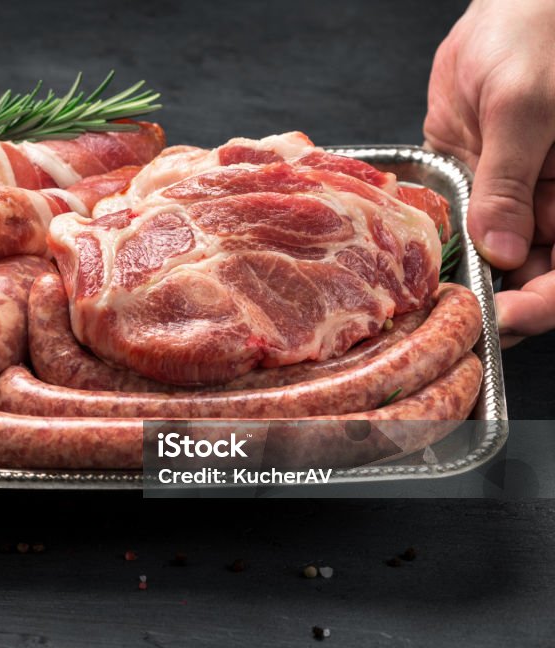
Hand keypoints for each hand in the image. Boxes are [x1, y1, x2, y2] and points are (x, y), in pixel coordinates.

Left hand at [424, 0, 554, 347]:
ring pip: (488, 264)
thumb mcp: (526, 108)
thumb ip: (510, 181)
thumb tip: (504, 253)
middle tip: (442, 318)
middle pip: (527, 281)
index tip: (499, 319)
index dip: (538, 306)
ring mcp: (509, 202)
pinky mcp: (472, 188)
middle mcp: (548, 210)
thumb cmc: (537, 40)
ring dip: (456, 282)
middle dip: (490, 304)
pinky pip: (456, 228)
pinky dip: (434, 248)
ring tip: (416, 299)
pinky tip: (404, 263)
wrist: (508, 9)